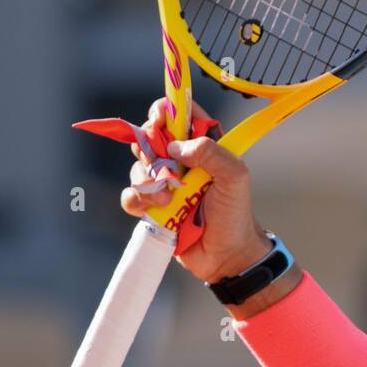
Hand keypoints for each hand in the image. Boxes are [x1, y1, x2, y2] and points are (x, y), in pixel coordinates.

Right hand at [120, 99, 270, 284]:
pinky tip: (155, 211)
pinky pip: (131, 195)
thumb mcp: (234, 177)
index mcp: (204, 146)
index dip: (165, 111)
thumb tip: (175, 146)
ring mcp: (165, 183)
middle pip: (150, 138)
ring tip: (169, 200)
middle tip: (162, 165)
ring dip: (148, 182)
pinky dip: (137, 200)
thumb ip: (211, 153)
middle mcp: (182, 160)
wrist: (225, 255)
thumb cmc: (235, 213)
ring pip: (138, 167)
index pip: (181, 115)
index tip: (158, 120)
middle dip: (150, 150)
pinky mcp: (153, 206)